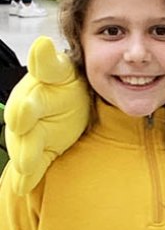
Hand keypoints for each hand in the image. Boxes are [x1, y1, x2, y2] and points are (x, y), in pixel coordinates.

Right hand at [3, 37, 89, 194]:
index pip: (28, 97)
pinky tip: (23, 185)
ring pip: (25, 146)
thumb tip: (41, 44)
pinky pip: (32, 166)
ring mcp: (31, 134)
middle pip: (22, 123)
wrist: (77, 103)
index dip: (26, 107)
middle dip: (23, 131)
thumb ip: (47, 61)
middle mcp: (27, 113)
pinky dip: (27, 176)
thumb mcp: (59, 69)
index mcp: (34, 92)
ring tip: (26, 164)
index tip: (24, 110)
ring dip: (25, 156)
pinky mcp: (39, 152)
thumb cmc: (65, 85)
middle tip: (23, 133)